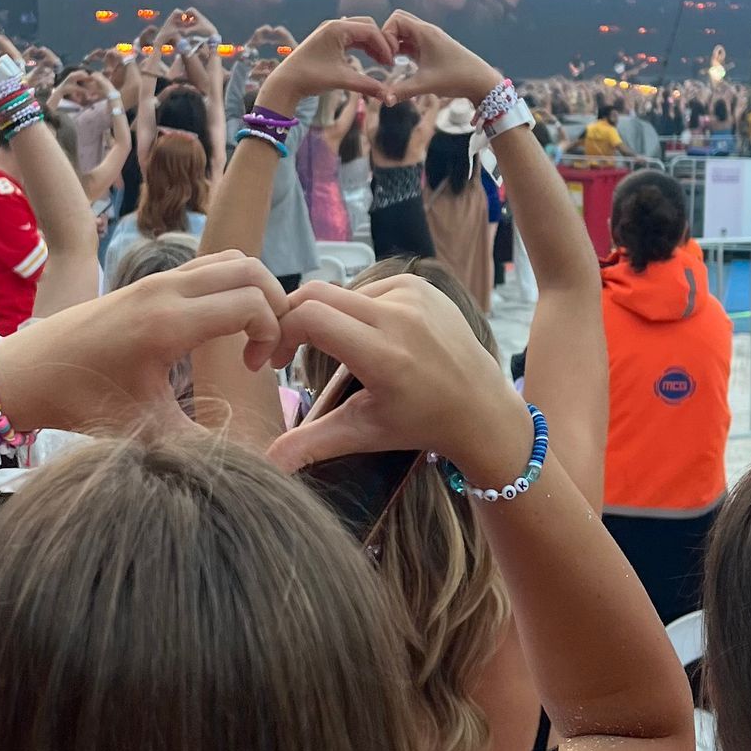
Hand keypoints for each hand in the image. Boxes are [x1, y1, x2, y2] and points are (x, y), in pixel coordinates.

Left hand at [0, 251, 289, 434]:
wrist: (27, 372)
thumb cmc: (82, 403)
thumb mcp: (143, 432)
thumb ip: (198, 445)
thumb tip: (247, 466)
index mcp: (168, 324)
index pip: (252, 303)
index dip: (272, 335)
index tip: (255, 369)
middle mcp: (166, 290)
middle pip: (251, 270)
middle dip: (275, 307)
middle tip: (265, 350)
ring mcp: (157, 279)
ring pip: (233, 261)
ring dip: (254, 292)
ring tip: (248, 336)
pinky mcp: (150, 281)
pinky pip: (209, 265)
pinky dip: (231, 286)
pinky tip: (219, 327)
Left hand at [256, 16, 394, 113]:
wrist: (285, 83)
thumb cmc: (310, 78)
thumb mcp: (342, 80)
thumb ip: (367, 85)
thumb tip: (388, 96)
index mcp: (337, 28)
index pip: (370, 30)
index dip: (384, 46)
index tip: (391, 63)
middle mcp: (334, 25)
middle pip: (367, 26)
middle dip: (380, 42)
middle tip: (388, 61)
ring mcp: (330, 31)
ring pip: (359, 32)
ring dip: (371, 45)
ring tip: (381, 62)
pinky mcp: (327, 39)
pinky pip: (350, 38)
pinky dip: (362, 46)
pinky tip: (369, 58)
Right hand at [269, 277, 534, 488]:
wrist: (482, 408)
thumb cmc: (421, 424)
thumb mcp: (365, 433)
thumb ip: (313, 443)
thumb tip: (268, 464)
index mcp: (383, 354)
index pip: (309, 318)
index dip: (280, 334)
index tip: (274, 362)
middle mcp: (398, 316)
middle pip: (317, 295)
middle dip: (292, 319)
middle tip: (287, 351)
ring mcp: (412, 295)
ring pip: (342, 292)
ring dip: (329, 318)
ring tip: (338, 353)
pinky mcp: (422, 286)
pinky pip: (370, 289)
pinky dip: (358, 310)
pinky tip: (370, 337)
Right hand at [378, 9, 496, 103]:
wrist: (480, 81)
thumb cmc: (456, 78)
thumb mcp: (426, 84)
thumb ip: (402, 91)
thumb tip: (384, 100)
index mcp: (425, 32)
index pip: (395, 19)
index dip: (386, 35)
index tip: (389, 56)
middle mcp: (426, 31)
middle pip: (398, 21)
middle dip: (387, 36)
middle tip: (387, 56)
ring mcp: (429, 39)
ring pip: (404, 31)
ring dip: (394, 43)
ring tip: (391, 62)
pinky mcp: (430, 48)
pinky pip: (410, 41)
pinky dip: (401, 48)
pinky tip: (398, 64)